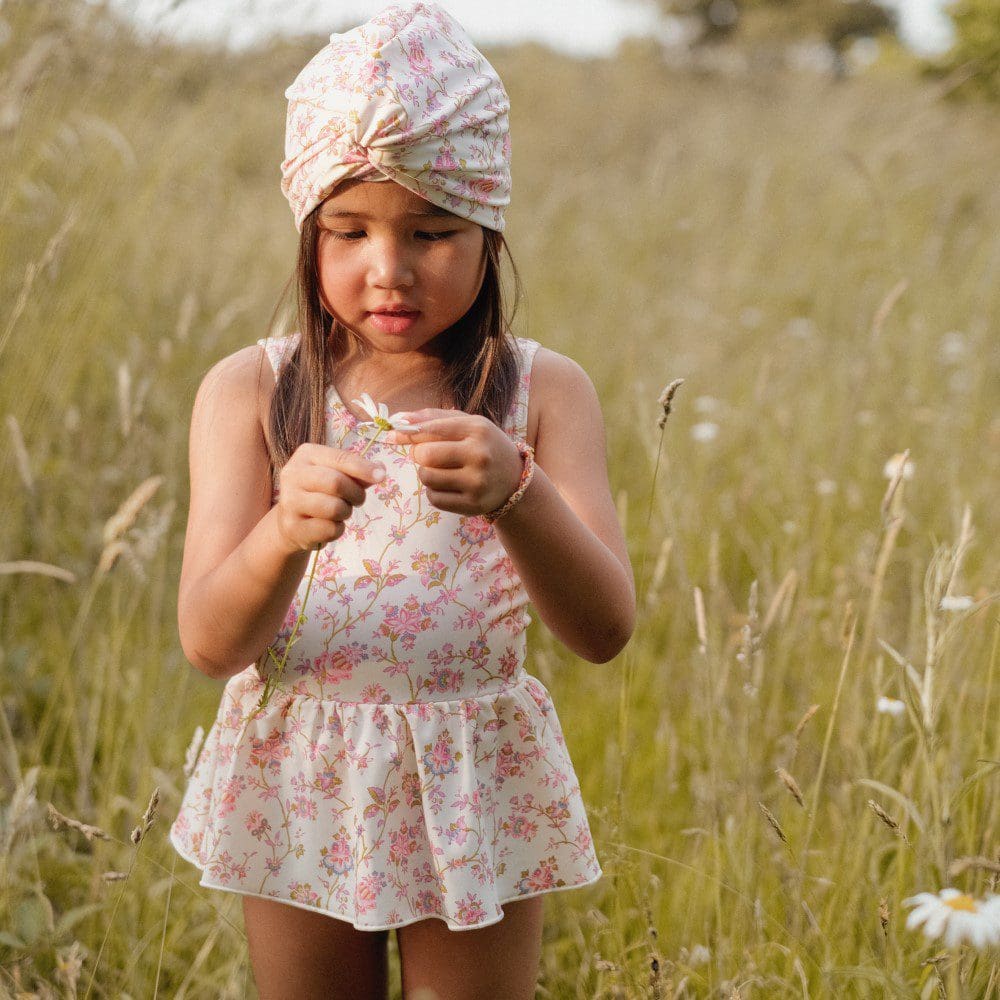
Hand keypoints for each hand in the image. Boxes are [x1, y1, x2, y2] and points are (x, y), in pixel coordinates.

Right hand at [273, 443, 384, 552]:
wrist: (292, 520)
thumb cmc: (320, 491)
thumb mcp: (337, 474)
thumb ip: (357, 472)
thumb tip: (380, 470)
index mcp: (306, 455)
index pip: (340, 458)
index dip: (363, 468)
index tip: (381, 476)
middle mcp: (293, 475)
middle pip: (336, 483)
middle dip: (356, 493)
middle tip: (358, 500)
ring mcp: (290, 502)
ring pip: (334, 508)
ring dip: (346, 512)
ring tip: (340, 511)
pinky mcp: (293, 527)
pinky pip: (329, 529)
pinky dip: (338, 529)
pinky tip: (330, 524)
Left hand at [388, 409, 522, 515]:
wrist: (515, 480)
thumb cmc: (485, 446)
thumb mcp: (468, 424)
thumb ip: (434, 418)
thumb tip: (399, 419)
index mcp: (478, 429)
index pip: (431, 429)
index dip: (406, 433)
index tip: (391, 435)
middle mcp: (480, 455)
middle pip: (425, 455)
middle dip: (419, 455)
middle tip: (428, 455)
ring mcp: (477, 482)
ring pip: (427, 477)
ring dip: (427, 474)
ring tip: (442, 471)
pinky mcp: (472, 505)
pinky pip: (434, 498)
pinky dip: (434, 492)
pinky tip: (450, 486)